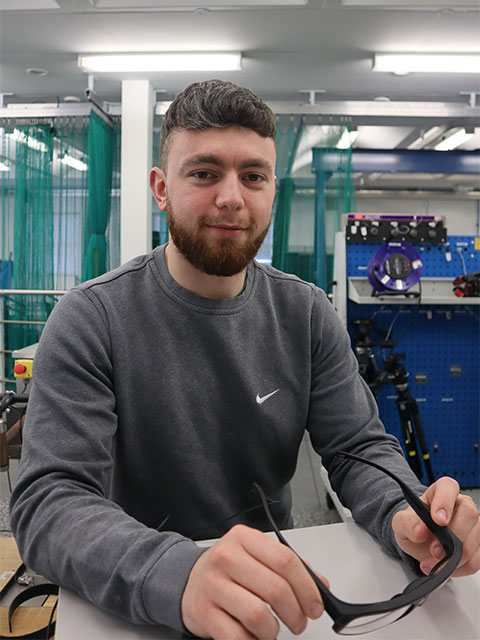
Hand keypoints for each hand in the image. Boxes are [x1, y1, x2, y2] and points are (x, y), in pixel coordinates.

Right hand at [181, 524, 327, 639]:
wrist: (189, 581)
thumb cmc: (228, 569)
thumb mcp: (256, 557)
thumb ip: (289, 567)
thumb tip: (321, 585)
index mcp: (244, 538)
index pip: (285, 560)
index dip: (307, 587)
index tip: (315, 606)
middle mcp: (226, 557)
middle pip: (275, 589)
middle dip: (295, 614)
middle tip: (299, 622)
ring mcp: (212, 584)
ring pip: (258, 615)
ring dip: (273, 631)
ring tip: (272, 629)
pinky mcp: (203, 612)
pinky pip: (237, 637)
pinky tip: (253, 635)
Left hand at [392, 476, 479, 576]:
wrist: (419, 542)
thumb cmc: (414, 526)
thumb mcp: (401, 523)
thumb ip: (407, 524)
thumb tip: (420, 531)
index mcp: (441, 491)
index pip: (448, 487)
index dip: (445, 502)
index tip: (438, 520)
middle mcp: (461, 505)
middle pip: (469, 514)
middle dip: (453, 536)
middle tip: (435, 550)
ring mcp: (473, 525)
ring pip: (475, 539)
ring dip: (455, 557)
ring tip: (434, 562)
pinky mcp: (478, 545)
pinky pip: (477, 559)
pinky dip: (461, 568)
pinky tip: (445, 567)